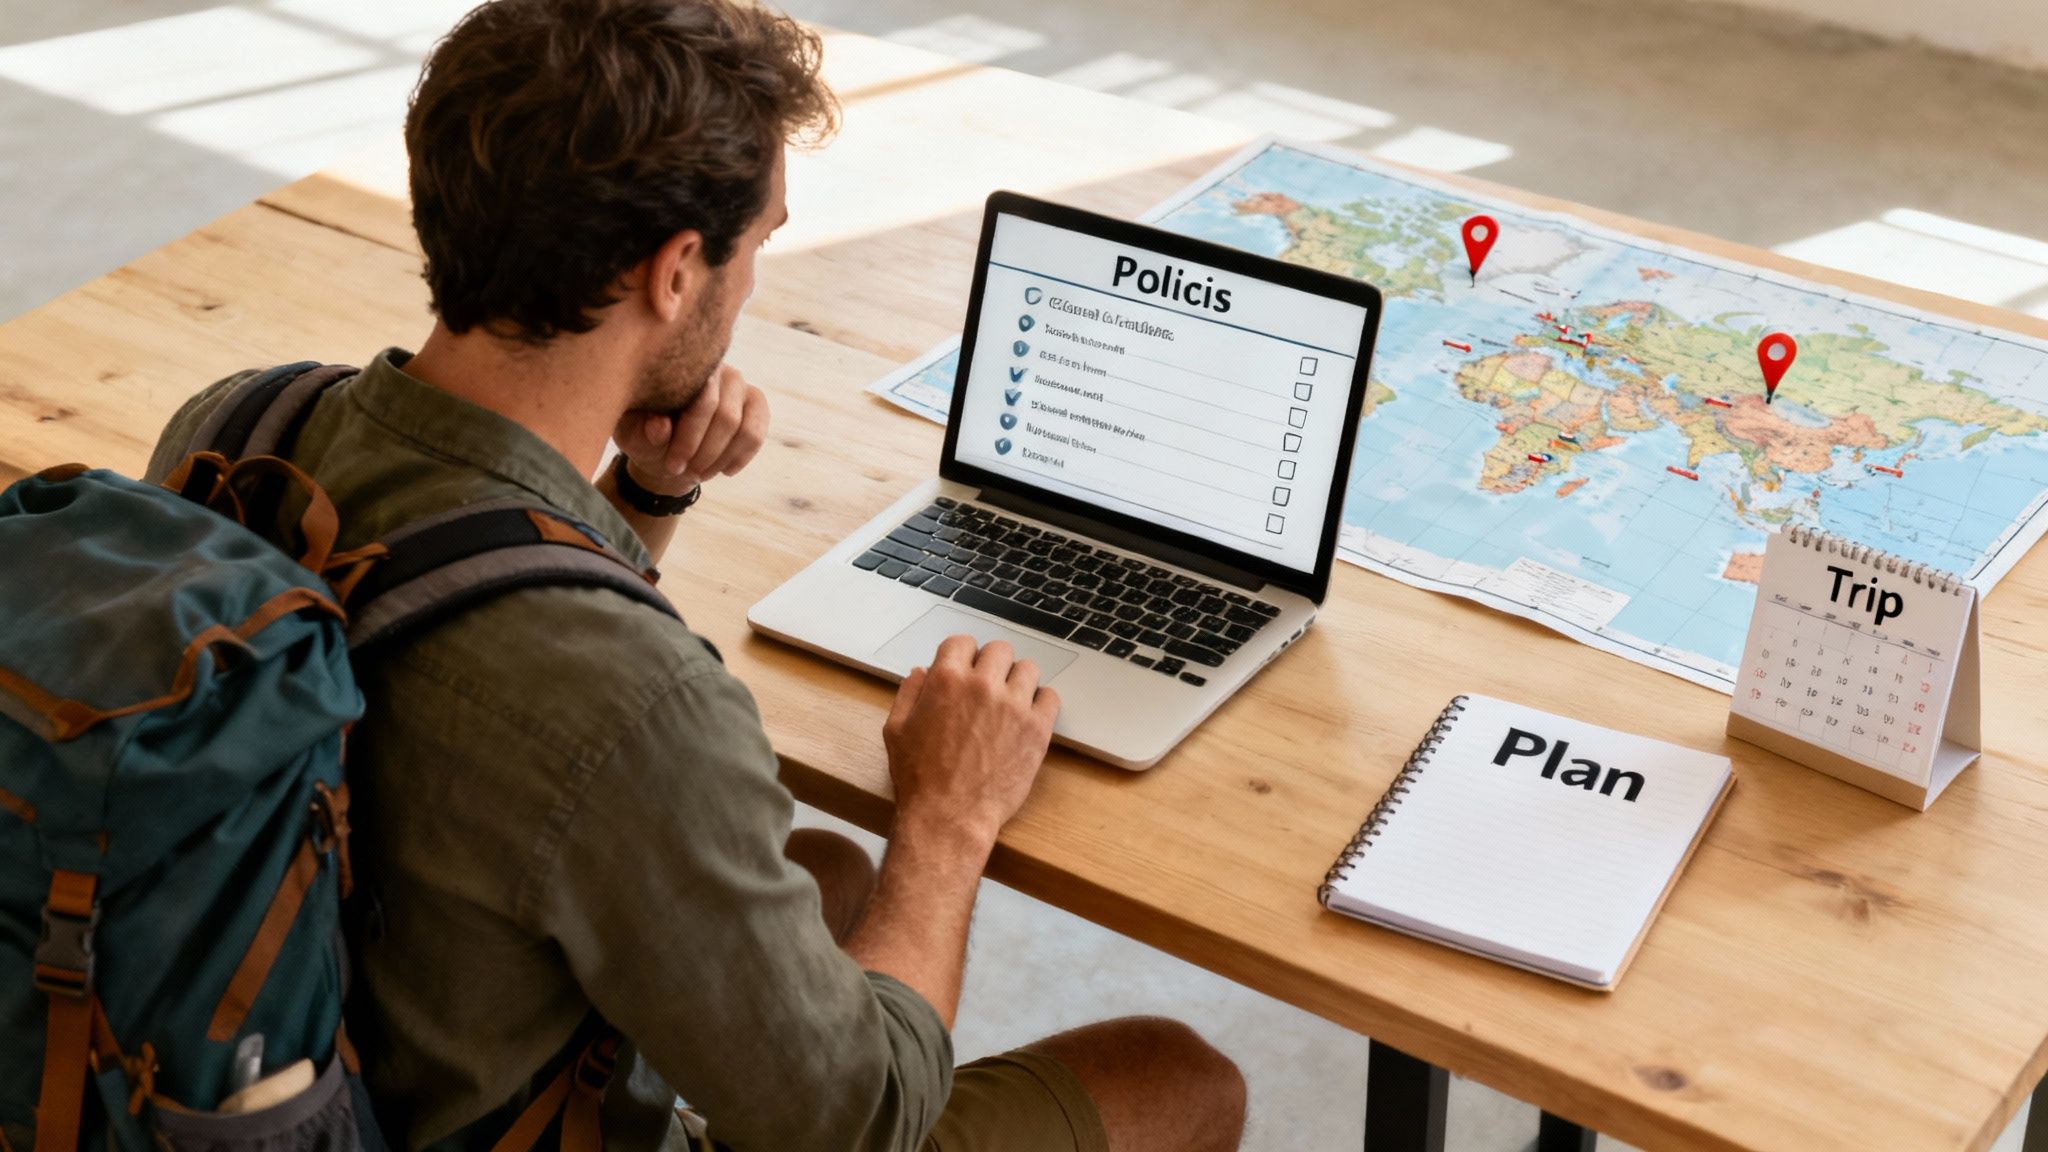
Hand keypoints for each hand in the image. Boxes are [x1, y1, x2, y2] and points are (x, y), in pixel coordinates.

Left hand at [613, 363, 767, 494]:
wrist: (665, 445)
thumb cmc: (645, 434)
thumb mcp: (635, 437)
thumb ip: (643, 432)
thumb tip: (659, 426)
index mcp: (682, 366)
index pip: (699, 399)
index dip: (689, 438)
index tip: (673, 465)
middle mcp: (715, 367)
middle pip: (726, 416)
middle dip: (706, 452)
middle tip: (685, 473)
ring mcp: (739, 383)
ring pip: (744, 429)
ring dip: (721, 458)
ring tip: (699, 473)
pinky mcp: (756, 402)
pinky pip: (755, 435)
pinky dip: (739, 458)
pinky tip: (721, 470)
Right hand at [882, 636, 1060, 845]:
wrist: (949, 816)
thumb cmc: (920, 778)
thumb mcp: (897, 730)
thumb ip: (909, 693)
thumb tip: (922, 672)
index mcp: (947, 679)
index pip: (962, 642)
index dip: (962, 656)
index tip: (965, 670)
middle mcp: (983, 685)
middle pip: (999, 650)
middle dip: (991, 664)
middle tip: (988, 687)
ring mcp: (1014, 705)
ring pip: (1028, 668)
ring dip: (1018, 680)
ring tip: (1010, 702)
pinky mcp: (1037, 729)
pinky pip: (1051, 697)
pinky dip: (1041, 702)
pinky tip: (1028, 716)